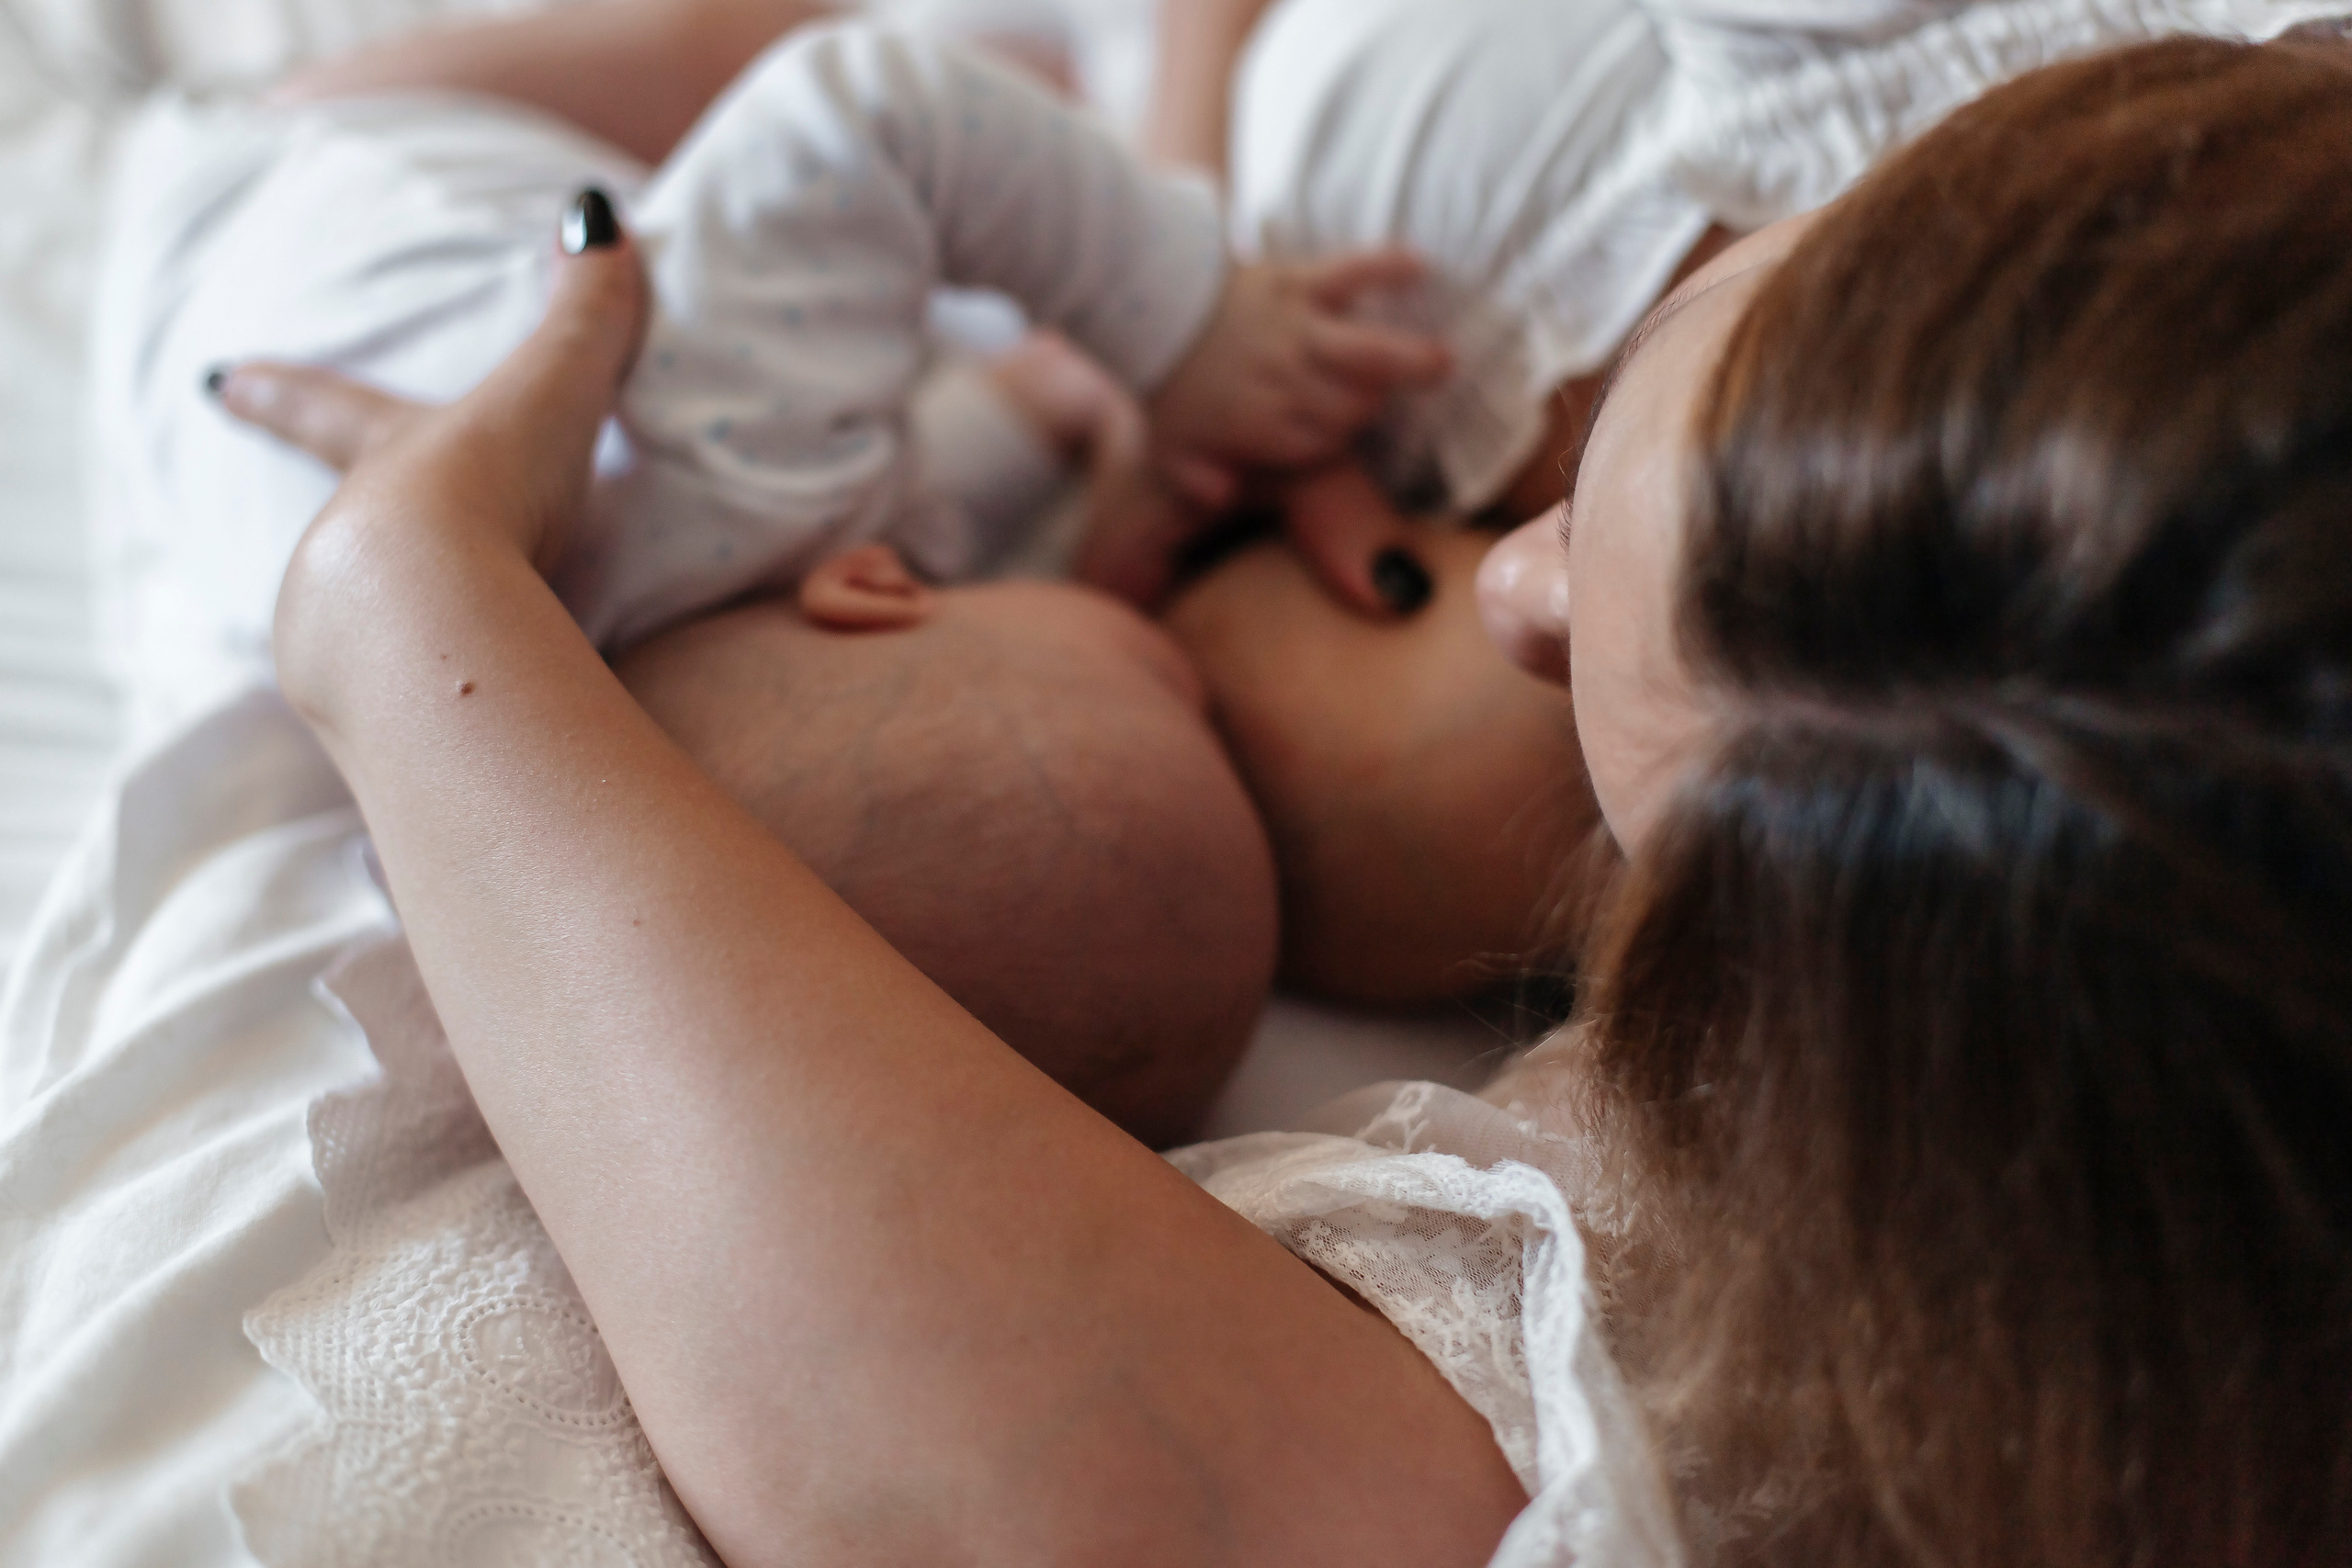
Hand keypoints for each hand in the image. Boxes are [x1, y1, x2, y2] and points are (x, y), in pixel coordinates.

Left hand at [236, 190, 647, 715]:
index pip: (328, 409)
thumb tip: (595, 217)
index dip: (279, 391)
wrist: (432, 612)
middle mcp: (363, 538)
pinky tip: (464, 714)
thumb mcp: (550, 387)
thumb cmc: (486, 485)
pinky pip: (414, 692)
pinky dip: (437, 693)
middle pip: (340, 518)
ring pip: (372, 615)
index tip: (215, 380)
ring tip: (427, 640)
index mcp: (394, 461)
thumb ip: (585, 314)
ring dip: (393, 621)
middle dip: (329, 518)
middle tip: (300, 525)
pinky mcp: (388, 702)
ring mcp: (366, 625)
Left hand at [1147, 250, 1449, 490]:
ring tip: (1445, 361)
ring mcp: (1296, 332)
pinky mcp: (1295, 281)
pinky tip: (1419, 268)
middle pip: (1356, 406)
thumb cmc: (1160, 380)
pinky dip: (1387, 268)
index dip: (1340, 436)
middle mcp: (1290, 384)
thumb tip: (1225, 498)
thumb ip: (1198, 481)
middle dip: (1370, 405)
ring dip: (1411, 359)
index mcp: (1266, 429)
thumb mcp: (1165, 447)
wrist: (1142, 306)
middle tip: (1373, 391)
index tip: (1339, 425)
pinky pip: (1352, 272)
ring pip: (1370, 354)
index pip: (1329, 443)